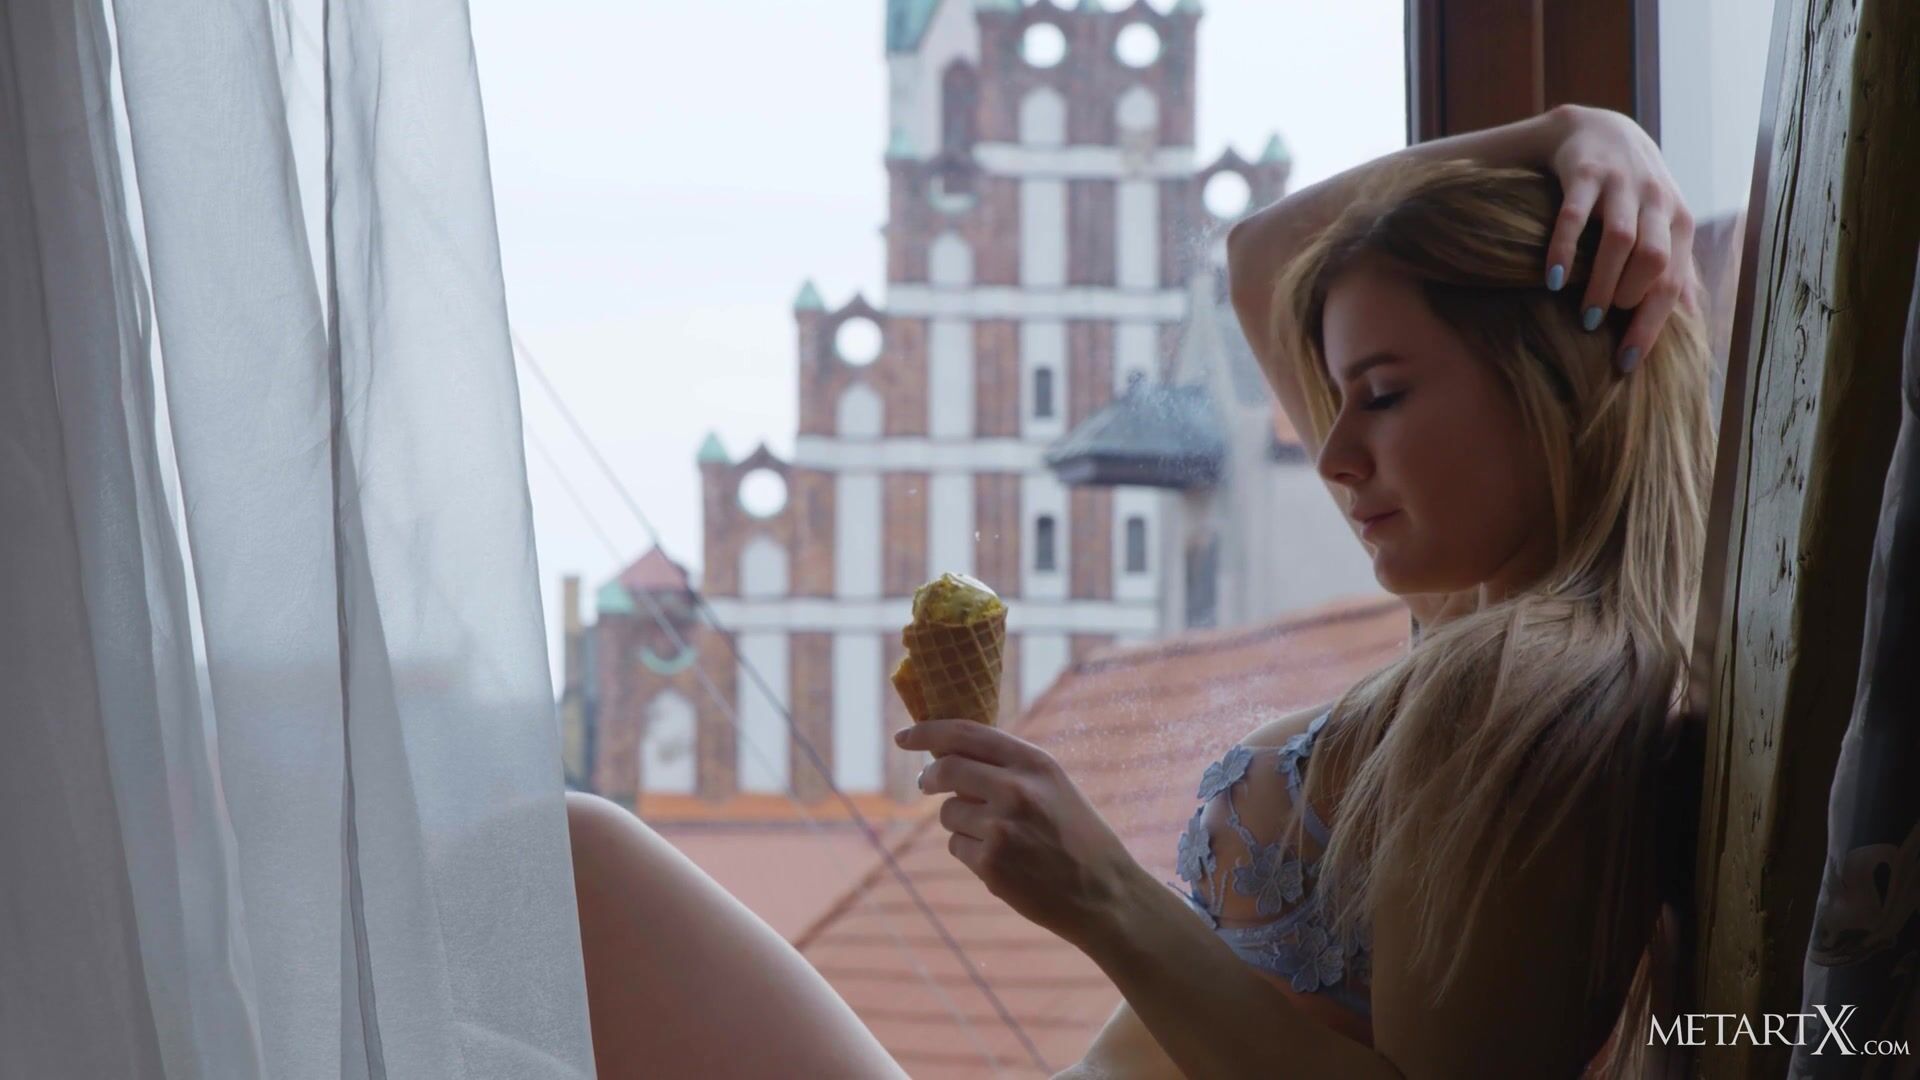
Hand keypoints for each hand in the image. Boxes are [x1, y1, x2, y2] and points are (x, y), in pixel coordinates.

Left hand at [896, 720, 1140, 948]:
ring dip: (959, 821)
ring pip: (948, 813)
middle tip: (925, 783)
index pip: (964, 734)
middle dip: (929, 777)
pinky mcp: (991, 864)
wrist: (1105, 893)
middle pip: (945, 770)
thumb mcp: (1052, 785)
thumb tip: (945, 753)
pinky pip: (956, 846)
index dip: (927, 732)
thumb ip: (1006, 766)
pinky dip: (970, 852)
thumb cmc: (1076, 835)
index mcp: (1034, 763)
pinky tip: (1003, 862)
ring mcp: (1001, 828)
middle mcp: (1016, 790)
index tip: (904, 737)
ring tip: (999, 837)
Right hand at [1543, 105, 1702, 371]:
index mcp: (1678, 220)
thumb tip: (1692, 321)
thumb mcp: (1661, 223)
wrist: (1598, 130)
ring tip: (1582, 315)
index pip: (1673, 281)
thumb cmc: (1631, 192)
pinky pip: (1575, 215)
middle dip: (1628, 299)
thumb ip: (1674, 266)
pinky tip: (1552, 279)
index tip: (1626, 362)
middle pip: (1653, 259)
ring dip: (1601, 283)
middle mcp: (1656, 200)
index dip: (1651, 325)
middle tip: (1600, 322)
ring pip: (1620, 239)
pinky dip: (1564, 250)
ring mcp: (1621, 184)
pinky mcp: (1585, 173)